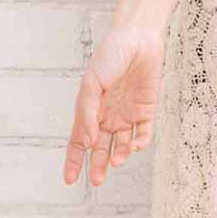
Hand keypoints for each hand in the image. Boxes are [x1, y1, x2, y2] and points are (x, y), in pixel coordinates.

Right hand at [62, 25, 164, 187]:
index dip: (73, 161)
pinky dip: (140, 143)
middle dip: (97, 166)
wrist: (138, 37)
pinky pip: (144, 133)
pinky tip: (136, 145)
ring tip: (116, 160)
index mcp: (90, 109)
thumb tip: (88, 143)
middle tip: (97, 180)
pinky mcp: (147, 109)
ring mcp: (127, 113)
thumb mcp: (91, 84)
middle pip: (100, 149)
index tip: (69, 180)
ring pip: (122, 145)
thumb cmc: (110, 56)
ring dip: (119, 156)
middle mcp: (108, 115)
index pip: (78, 141)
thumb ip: (87, 114)